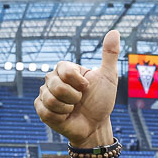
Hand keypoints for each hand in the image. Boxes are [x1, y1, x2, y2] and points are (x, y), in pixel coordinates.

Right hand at [34, 30, 120, 147]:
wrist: (96, 126)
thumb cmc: (101, 101)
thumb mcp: (109, 77)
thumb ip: (109, 55)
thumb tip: (115, 31)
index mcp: (65, 70)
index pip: (64, 69)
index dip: (78, 81)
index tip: (87, 87)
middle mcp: (52, 79)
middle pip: (56, 85)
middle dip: (74, 96)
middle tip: (80, 100)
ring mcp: (45, 94)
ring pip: (50, 99)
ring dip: (67, 107)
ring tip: (73, 109)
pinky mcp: (41, 110)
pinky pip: (46, 111)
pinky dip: (60, 116)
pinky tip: (65, 116)